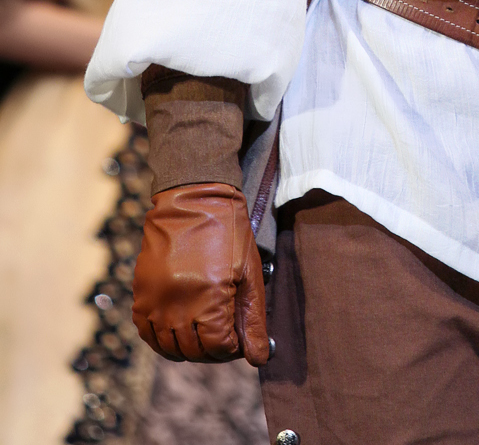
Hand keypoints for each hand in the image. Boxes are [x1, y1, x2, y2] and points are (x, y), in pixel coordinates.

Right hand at [132, 182, 269, 364]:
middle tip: (222, 337)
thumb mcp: (249, 272)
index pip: (218, 347)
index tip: (237, 338)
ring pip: (168, 347)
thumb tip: (260, 358)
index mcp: (209, 299)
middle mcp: (178, 305)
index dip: (232, 348)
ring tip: (201, 334)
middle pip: (193, 351)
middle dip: (212, 351)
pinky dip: (160, 339)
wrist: (193, 197)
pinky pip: (145, 332)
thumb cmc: (228, 231)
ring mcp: (156, 300)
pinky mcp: (141, 292)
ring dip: (187, 348)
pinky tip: (175, 330)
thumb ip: (253, 318)